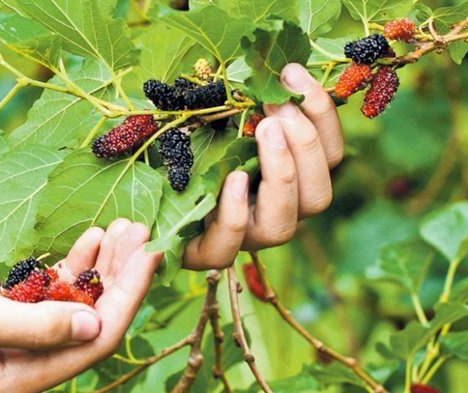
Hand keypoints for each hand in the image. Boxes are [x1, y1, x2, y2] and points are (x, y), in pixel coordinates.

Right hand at [0, 220, 160, 392]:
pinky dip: (67, 267)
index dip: (129, 295)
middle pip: (91, 318)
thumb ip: (38, 325)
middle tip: (143, 231)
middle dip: (120, 276)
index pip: (95, 337)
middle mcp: (21, 364)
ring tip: (122, 227)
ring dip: (98, 266)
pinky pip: (45, 292)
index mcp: (19, 378)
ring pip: (72, 302)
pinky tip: (87, 240)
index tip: (153, 252)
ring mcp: (10, 339)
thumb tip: (96, 324)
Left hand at [183, 63, 342, 268]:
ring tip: (263, 130)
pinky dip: (234, 212)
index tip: (293, 75)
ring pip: (284, 226)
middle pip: (318, 196)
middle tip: (276, 107)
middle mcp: (274, 211)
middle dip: (304, 146)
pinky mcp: (202, 251)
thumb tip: (277, 66)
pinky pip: (227, 246)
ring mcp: (242, 237)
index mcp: (289, 179)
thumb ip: (250, 101)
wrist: (139, 183)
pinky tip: (233, 177)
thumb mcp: (219, 116)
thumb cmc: (187, 142)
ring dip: (281, 174)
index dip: (322, 117)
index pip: (328, 157)